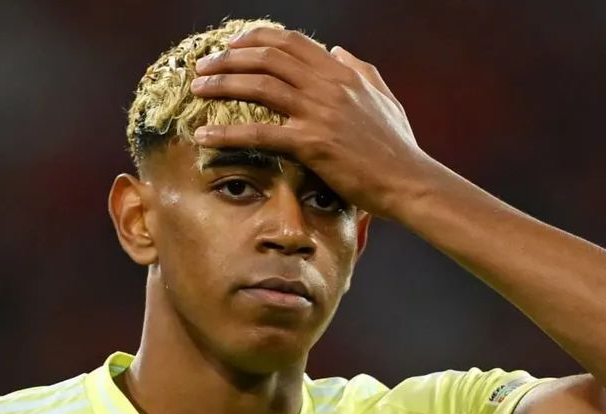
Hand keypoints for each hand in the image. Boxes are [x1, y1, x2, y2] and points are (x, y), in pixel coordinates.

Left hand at [191, 27, 435, 218]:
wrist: (408, 180)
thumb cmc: (397, 147)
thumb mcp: (383, 99)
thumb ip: (360, 71)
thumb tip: (339, 52)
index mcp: (342, 72)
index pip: (291, 42)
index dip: (255, 40)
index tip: (232, 46)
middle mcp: (328, 85)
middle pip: (268, 58)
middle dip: (229, 58)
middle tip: (203, 67)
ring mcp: (319, 113)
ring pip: (260, 86)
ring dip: (222, 84)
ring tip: (197, 89)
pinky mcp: (312, 144)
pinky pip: (260, 133)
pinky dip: (228, 133)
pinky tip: (205, 136)